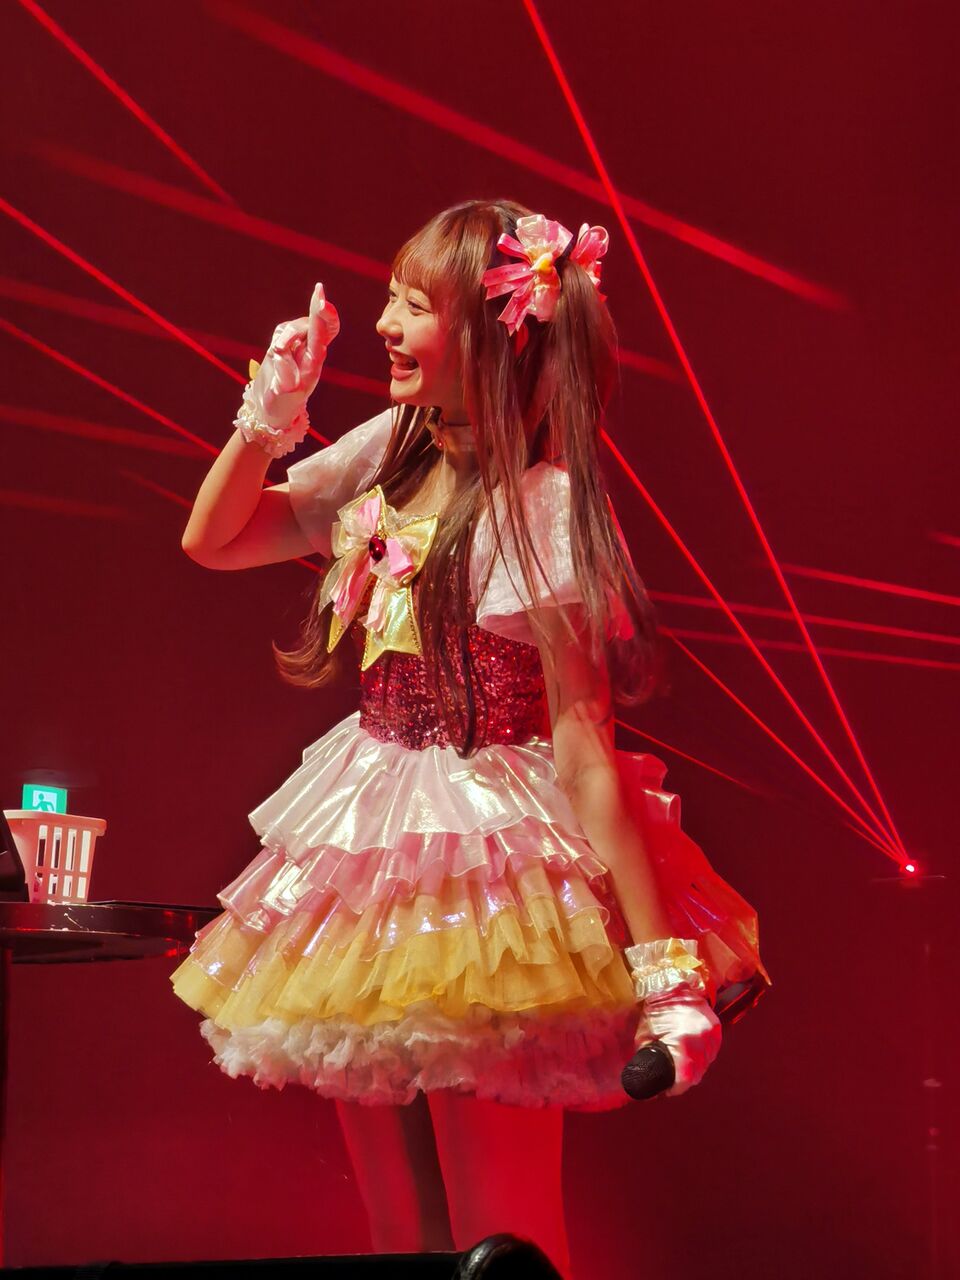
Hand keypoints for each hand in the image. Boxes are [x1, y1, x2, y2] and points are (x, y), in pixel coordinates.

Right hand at [251, 282, 340, 428]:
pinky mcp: (288, 344)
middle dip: (317, 308)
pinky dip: (281, 335)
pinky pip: (285, 330)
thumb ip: (283, 374)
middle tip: (319, 290)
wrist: (273, 408)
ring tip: (276, 352)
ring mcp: (300, 347)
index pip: (320, 338)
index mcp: (313, 365)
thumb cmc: (281, 404)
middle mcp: (310, 353)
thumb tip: (280, 352)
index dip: (322, 321)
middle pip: (316, 325)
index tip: (322, 305)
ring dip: (286, 334)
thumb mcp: (282, 393)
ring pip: (296, 326)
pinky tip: (277, 350)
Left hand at [634, 982, 721, 1096]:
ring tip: (677, 1066)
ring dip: (692, 1070)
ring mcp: (712, 1034)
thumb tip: (647, 1079)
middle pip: (695, 1074)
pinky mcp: (716, 1030)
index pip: (684, 1078)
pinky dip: (699, 1058)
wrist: (671, 982)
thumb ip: (647, 1060)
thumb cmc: (654, 1007)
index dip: (674, 1088)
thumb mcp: (644, 1036)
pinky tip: (689, 1054)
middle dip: (681, 1080)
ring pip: (704, 1065)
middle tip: (668, 1080)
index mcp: (684, 1040)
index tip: (665, 1089)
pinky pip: (710, 1053)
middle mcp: (703, 1038)